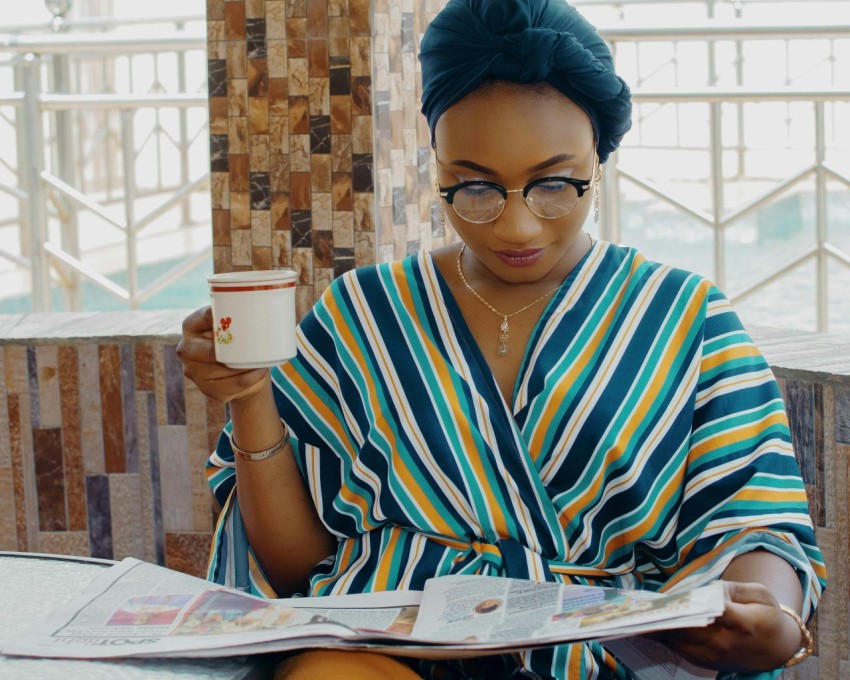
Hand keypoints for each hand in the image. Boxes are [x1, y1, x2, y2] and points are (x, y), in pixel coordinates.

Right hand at [176, 306, 269, 403]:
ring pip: (224, 368)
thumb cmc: (234, 341)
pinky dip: (250, 378)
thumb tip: (263, 304)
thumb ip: (237, 315)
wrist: (235, 371)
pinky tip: (260, 371)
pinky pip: (233, 384)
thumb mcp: (231, 325)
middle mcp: (186, 349)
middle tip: (256, 344)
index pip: (208, 316)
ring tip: (263, 359)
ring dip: (246, 365)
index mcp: (191, 325)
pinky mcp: (207, 389)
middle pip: (212, 349)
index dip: (226, 315)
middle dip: (235, 349)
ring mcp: (193, 371)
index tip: (245, 313)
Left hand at [648, 581, 801, 672]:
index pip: (714, 613)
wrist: (777, 649)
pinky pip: (679, 650)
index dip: (692, 605)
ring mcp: (714, 656)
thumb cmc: (767, 615)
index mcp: (743, 624)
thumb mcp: (759, 594)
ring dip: (656, 630)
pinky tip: (646, 625)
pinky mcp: (706, 662)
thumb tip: (708, 591)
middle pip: (689, 630)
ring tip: (635, 615)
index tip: (671, 597)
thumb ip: (733, 589)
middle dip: (664, 618)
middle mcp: (726, 642)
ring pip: (679, 642)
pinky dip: (663, 638)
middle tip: (640, 607)